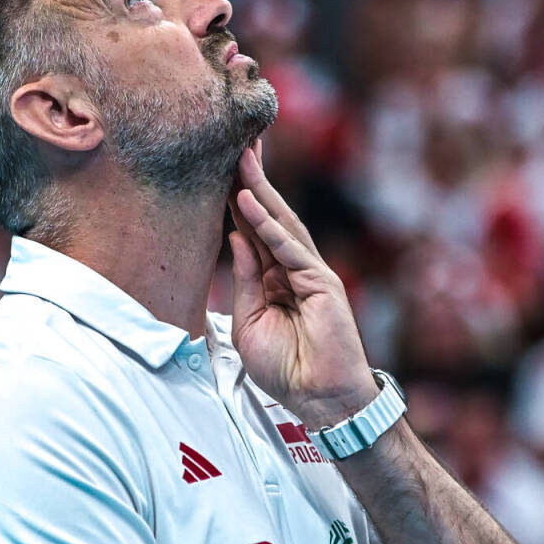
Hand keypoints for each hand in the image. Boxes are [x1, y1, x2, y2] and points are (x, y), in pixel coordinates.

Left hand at [228, 140, 376, 426]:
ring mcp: (310, 273)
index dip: (238, 201)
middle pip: (270, 216)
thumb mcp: (249, 321)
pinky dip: (267, 225)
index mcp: (276, 278)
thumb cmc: (286, 368)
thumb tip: (234, 237)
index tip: (221, 170)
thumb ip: (245, 279)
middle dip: (253, 181)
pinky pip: (289, 249)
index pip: (254, 231)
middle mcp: (294, 269)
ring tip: (241, 158)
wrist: (319, 399)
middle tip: (236, 144)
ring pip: (282, 223)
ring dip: (259, 190)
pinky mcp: (322, 283)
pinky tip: (248, 202)